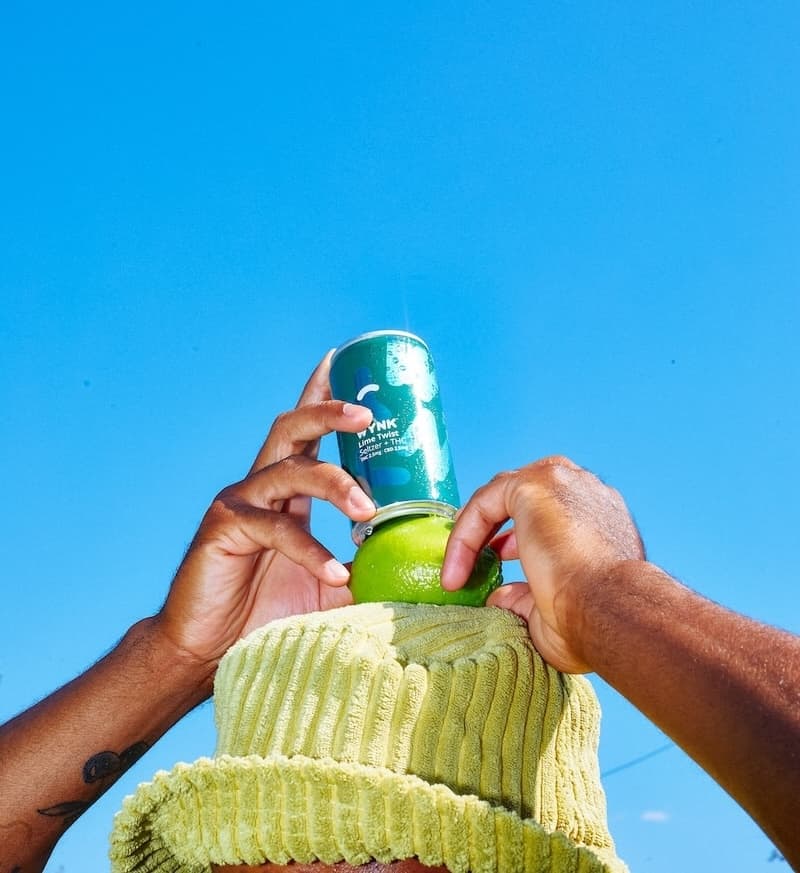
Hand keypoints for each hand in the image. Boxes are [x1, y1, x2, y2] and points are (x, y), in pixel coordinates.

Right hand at [152, 353, 374, 684]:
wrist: (208, 650)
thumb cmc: (267, 613)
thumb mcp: (327, 585)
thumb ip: (361, 565)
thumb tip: (415, 567)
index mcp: (284, 491)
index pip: (304, 432)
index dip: (320, 394)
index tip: (341, 361)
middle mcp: (260, 486)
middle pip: (292, 429)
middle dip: (329, 413)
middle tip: (368, 415)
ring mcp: (239, 504)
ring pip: (289, 470)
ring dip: (334, 483)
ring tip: (368, 510)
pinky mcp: (223, 531)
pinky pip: (274, 529)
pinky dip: (309, 549)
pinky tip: (336, 574)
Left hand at [441, 456, 644, 671]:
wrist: (609, 612)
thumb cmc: (594, 621)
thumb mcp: (555, 609)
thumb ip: (526, 597)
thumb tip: (500, 597)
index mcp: (600, 518)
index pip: (550, 512)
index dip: (516, 536)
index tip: (496, 565)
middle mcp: (586, 491)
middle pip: (523, 496)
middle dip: (492, 528)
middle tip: (471, 562)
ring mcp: (562, 481)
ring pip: (500, 497)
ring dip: (473, 534)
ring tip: (455, 572)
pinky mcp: (535, 483)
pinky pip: (485, 502)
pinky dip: (465, 536)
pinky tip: (456, 570)